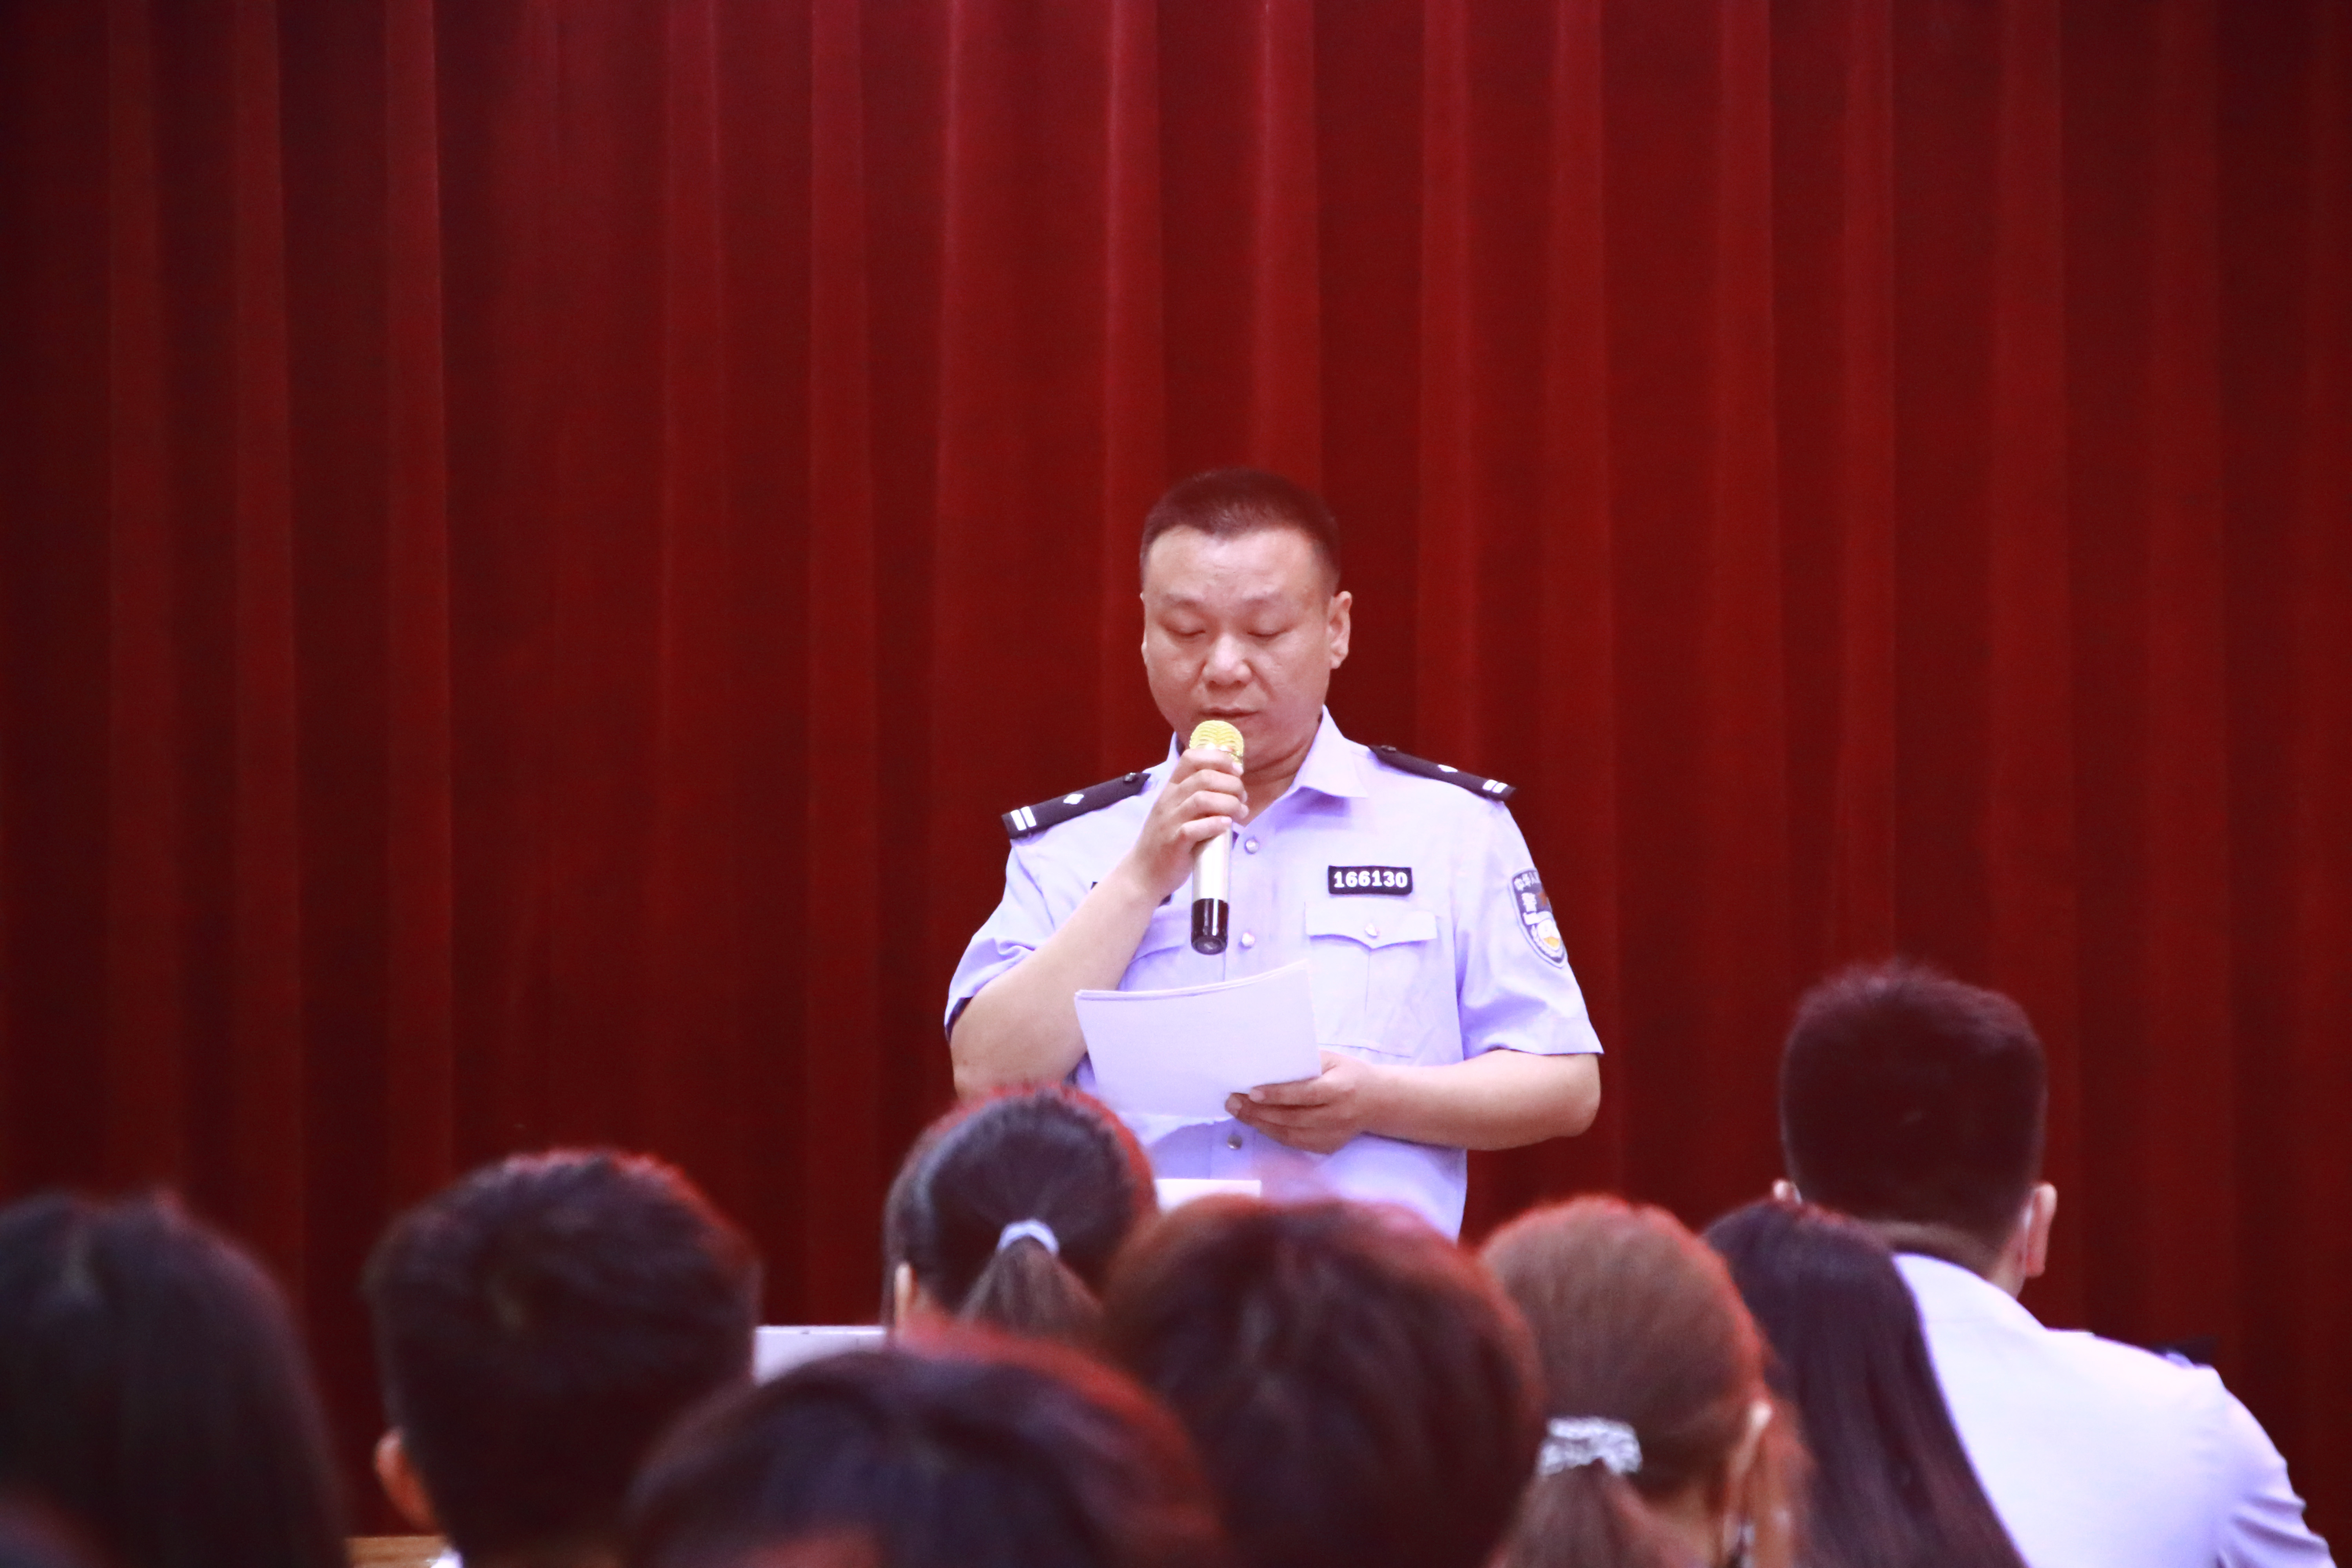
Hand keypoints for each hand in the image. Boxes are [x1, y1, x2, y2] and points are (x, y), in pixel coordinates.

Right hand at [1113, 744, 1247, 901]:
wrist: (1142, 872)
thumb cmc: (1166, 840)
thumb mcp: (1178, 810)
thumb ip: (1198, 794)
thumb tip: (1231, 779)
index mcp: (1171, 789)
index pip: (1191, 758)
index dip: (1219, 758)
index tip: (1237, 770)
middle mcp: (1169, 801)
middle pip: (1204, 777)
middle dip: (1232, 784)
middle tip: (1242, 798)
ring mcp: (1170, 821)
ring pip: (1201, 799)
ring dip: (1229, 803)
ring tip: (1241, 813)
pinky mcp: (1174, 843)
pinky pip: (1194, 828)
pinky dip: (1214, 824)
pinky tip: (1226, 826)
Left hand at [1225, 1050, 1388, 1154]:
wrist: (1379, 1101)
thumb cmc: (1349, 1074)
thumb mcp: (1331, 1060)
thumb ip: (1303, 1064)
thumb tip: (1266, 1066)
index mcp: (1340, 1089)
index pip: (1305, 1094)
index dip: (1278, 1095)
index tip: (1251, 1091)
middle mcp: (1338, 1115)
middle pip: (1292, 1118)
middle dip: (1258, 1111)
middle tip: (1233, 1101)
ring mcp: (1333, 1135)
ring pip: (1290, 1134)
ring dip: (1260, 1124)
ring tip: (1238, 1111)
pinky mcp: (1328, 1147)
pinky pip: (1295, 1143)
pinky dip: (1273, 1133)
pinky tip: (1257, 1122)